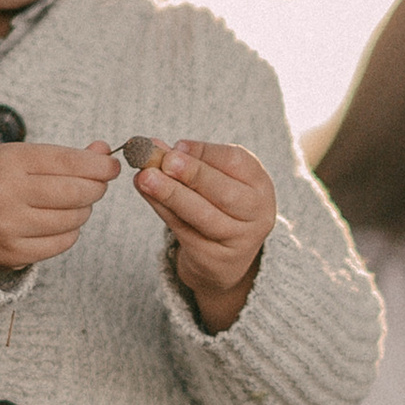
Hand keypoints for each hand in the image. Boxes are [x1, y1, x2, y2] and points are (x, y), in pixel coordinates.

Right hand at [0, 139, 118, 272]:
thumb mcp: (21, 157)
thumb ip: (63, 156)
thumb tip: (104, 154)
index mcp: (7, 162)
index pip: (68, 162)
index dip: (98, 165)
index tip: (112, 166)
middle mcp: (5, 194)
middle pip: (76, 192)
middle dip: (96, 188)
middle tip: (97, 185)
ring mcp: (8, 227)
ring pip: (73, 219)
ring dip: (83, 210)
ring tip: (74, 203)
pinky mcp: (13, 253)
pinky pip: (62, 242)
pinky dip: (70, 231)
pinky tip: (60, 222)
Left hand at [129, 137, 276, 329]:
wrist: (226, 258)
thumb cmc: (220, 207)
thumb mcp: (216, 180)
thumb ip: (190, 161)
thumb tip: (156, 147)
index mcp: (260, 184)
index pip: (237, 163)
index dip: (206, 153)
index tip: (177, 146)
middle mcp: (257, 213)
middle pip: (225, 192)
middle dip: (192, 174)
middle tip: (166, 160)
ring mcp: (239, 239)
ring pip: (202, 215)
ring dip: (171, 194)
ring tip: (145, 177)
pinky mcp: (215, 259)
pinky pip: (184, 231)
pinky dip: (163, 210)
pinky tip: (147, 194)